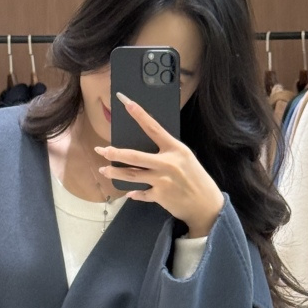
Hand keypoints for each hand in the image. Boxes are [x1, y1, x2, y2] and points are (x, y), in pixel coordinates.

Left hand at [95, 94, 224, 237]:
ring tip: (104, 170)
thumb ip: (167, 154)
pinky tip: (130, 193)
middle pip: (134, 156)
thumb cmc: (196, 179)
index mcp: (176, 149)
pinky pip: (141, 193)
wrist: (206, 205)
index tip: (126, 102)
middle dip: (115, 153)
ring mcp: (162, 180)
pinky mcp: (160, 195)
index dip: (139, 114)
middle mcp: (168, 163)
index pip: (153, 127)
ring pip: (132, 175)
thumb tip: (144, 151)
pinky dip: (135, 194)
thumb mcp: (186, 159)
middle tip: (101, 150)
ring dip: (115, 173)